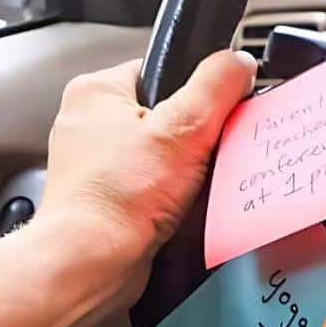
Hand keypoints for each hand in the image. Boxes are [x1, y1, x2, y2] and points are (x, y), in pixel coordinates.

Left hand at [33, 50, 256, 305]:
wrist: (91, 265)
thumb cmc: (116, 199)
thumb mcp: (184, 127)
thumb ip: (216, 85)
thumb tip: (238, 62)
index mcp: (95, 92)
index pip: (161, 71)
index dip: (194, 92)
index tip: (212, 113)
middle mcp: (87, 124)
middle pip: (166, 115)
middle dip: (191, 138)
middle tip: (200, 155)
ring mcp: (94, 165)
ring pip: (161, 155)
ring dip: (183, 171)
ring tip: (186, 186)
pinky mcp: (106, 199)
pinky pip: (152, 187)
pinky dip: (169, 197)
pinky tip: (175, 208)